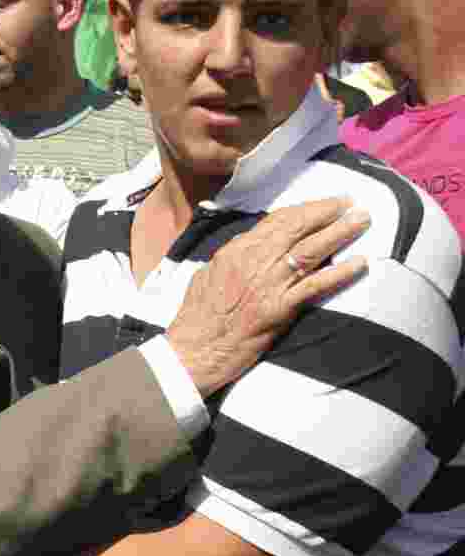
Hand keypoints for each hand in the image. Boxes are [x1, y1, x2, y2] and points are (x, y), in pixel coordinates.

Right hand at [167, 197, 368, 397]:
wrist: (192, 351)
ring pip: (311, 250)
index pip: (277, 220)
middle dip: (328, 211)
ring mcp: (267, 284)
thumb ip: (232, 258)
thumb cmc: (196, 318)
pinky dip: (340, 272)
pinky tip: (360, 263)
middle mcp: (253, 261)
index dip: (306, 209)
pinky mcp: (278, 309)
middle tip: (353, 203)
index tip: (326, 203)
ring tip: (363, 221)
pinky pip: (315, 286)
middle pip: (298, 227)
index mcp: (235, 250)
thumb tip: (250, 246)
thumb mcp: (207, 275)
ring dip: (340, 232)